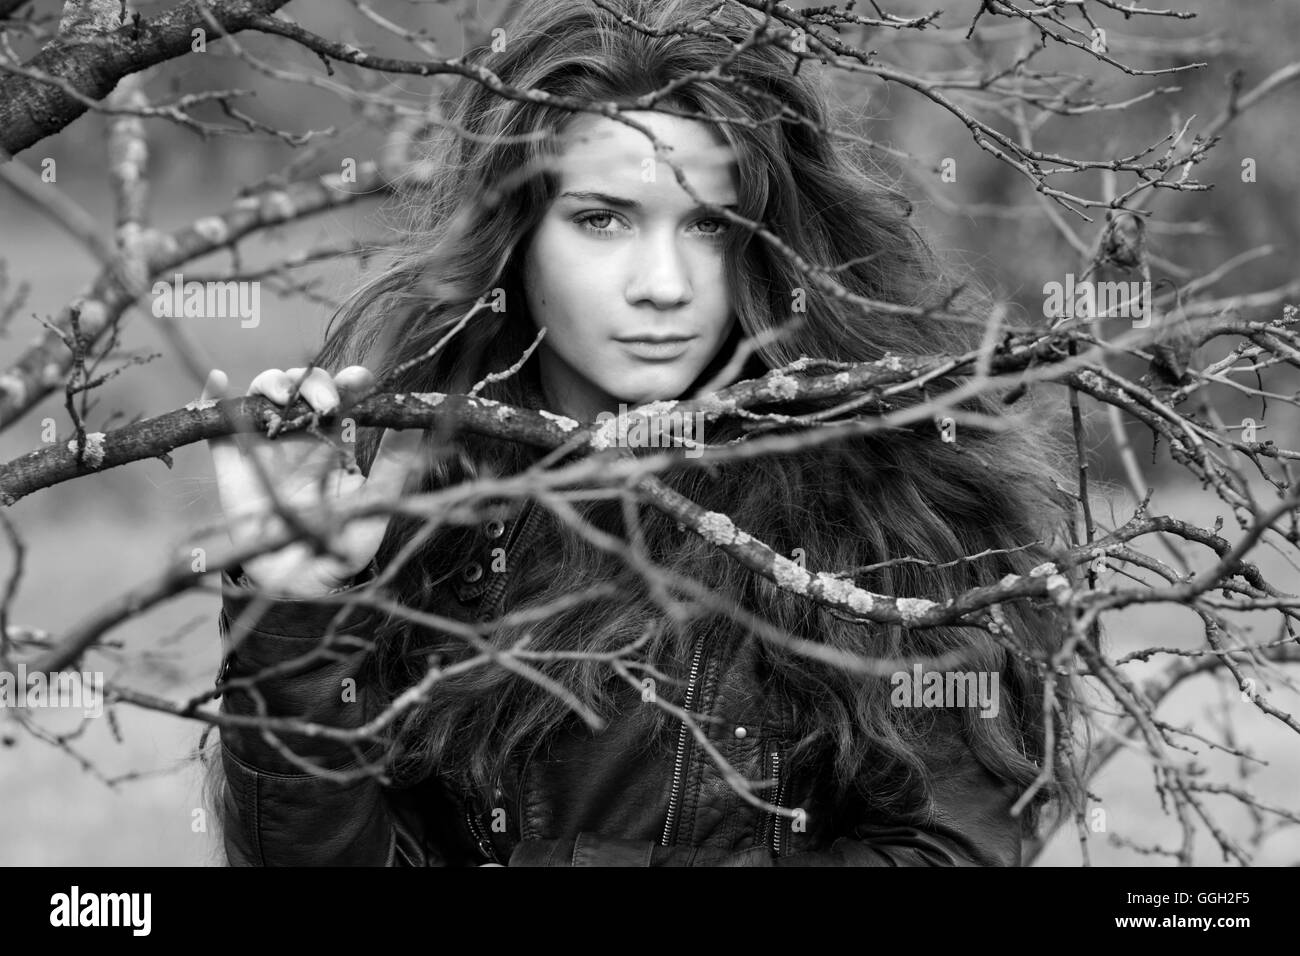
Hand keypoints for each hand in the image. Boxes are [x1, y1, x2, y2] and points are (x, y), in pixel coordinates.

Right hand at [201, 365, 424, 597]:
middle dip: (314, 382)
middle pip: (303, 387)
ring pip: (264, 393)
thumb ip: (394, 464)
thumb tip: (417, 424)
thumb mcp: (374, 503)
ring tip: (285, 397)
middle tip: (325, 402)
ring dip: (274, 382)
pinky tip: (219, 380)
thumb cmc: (342, 544)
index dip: (349, 381)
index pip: (344, 398)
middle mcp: (301, 435)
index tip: (359, 379)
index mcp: (337, 441)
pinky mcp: (232, 459)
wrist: (300, 582)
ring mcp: (266, 443)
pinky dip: (213, 395)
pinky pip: (217, 421)